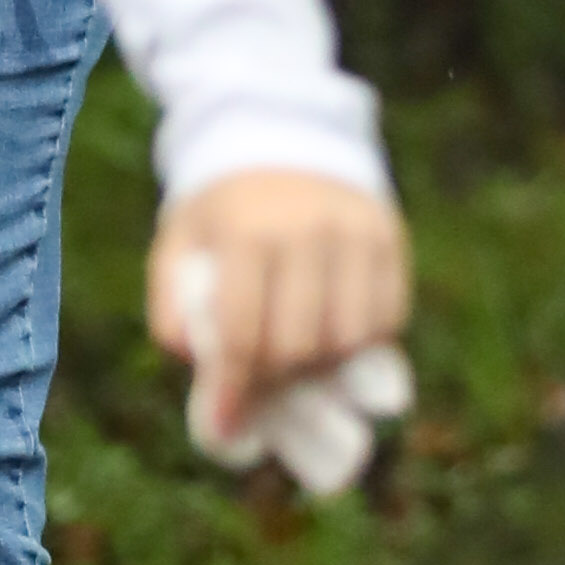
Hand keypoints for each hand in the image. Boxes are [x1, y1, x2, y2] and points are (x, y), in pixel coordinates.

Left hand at [145, 170, 412, 445]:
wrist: (283, 136)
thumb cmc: (222, 209)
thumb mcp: (179, 243)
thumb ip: (173, 306)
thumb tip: (201, 368)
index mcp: (245, 230)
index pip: (246, 334)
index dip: (236, 391)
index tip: (227, 428)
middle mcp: (307, 228)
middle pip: (300, 345)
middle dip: (277, 382)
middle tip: (261, 389)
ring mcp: (356, 231)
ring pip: (350, 339)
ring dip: (323, 367)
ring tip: (297, 360)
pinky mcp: (391, 236)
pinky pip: (388, 318)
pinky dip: (361, 344)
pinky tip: (332, 335)